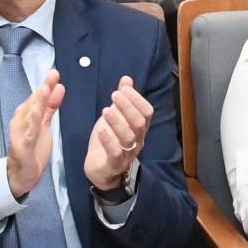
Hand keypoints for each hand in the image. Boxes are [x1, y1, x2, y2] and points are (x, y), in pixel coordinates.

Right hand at [5, 67, 62, 197]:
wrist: (22, 174)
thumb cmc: (32, 148)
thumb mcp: (44, 125)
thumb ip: (50, 107)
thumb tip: (58, 88)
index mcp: (27, 115)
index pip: (38, 97)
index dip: (46, 85)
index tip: (55, 73)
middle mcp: (21, 121)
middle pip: (34, 102)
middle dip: (44, 88)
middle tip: (53, 74)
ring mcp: (21, 133)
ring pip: (30, 114)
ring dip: (38, 101)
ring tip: (45, 88)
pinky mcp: (23, 146)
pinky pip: (29, 133)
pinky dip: (33, 122)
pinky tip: (37, 112)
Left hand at [84, 74, 152, 190]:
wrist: (100, 169)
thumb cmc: (110, 140)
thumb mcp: (115, 116)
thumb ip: (122, 99)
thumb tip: (127, 79)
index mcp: (139, 128)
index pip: (147, 112)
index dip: (137, 99)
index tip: (123, 88)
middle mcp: (137, 140)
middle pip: (139, 123)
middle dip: (127, 107)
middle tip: (113, 95)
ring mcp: (127, 154)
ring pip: (128, 137)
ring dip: (117, 121)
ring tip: (105, 110)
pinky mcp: (114, 164)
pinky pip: (115, 153)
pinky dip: (108, 140)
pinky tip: (101, 129)